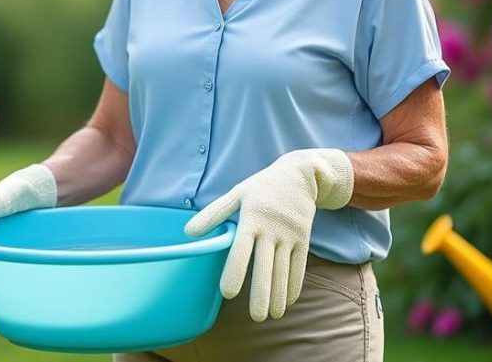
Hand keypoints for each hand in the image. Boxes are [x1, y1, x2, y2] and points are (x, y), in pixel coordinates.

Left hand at [185, 148, 352, 321]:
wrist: (300, 174)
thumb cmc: (262, 187)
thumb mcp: (237, 193)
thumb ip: (214, 214)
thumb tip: (188, 233)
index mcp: (251, 218)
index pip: (242, 249)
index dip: (235, 271)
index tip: (228, 294)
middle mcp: (271, 229)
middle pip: (266, 266)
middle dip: (262, 293)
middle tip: (256, 317)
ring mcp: (289, 235)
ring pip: (284, 270)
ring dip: (279, 295)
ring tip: (272, 316)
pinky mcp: (303, 238)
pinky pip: (299, 265)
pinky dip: (294, 285)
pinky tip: (288, 302)